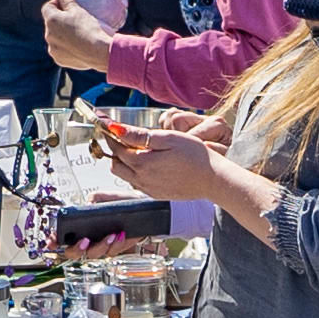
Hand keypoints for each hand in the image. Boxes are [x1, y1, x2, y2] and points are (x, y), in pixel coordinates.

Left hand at [39, 0, 120, 73]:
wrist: (99, 52)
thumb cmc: (89, 28)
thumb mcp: (79, 10)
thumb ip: (69, 0)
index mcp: (51, 21)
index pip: (48, 7)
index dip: (57, 3)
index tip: (68, 3)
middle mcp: (48, 35)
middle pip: (51, 23)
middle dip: (61, 19)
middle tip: (75, 18)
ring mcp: (53, 49)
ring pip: (56, 38)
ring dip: (63, 34)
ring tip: (78, 33)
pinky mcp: (60, 60)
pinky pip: (61, 50)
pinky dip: (67, 47)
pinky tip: (78, 46)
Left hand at [103, 118, 223, 204]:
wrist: (213, 179)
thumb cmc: (194, 155)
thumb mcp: (167, 138)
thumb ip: (139, 135)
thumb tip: (114, 128)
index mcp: (141, 163)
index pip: (116, 147)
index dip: (110, 133)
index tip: (105, 123)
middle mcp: (141, 179)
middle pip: (115, 164)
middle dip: (116, 149)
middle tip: (124, 136)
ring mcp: (148, 189)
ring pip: (125, 175)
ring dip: (125, 162)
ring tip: (138, 149)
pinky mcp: (156, 194)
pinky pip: (137, 183)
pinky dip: (136, 172)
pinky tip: (150, 163)